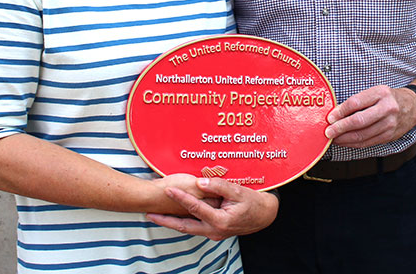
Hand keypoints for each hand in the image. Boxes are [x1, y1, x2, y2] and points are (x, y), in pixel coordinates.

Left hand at [146, 178, 278, 240]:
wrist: (265, 215)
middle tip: (150, 214)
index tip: (168, 190)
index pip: (195, 208)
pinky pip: (196, 226)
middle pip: (184, 226)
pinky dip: (184, 221)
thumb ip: (218, 186)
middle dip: (166, 221)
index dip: (180, 198)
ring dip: (173, 222)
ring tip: (157, 216)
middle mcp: (214, 230)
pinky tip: (176, 215)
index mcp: (220, 220)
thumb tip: (200, 181)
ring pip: (189, 228)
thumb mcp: (238, 190)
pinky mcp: (215, 231)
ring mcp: (214, 233)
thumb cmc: (254, 202)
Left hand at [325, 85, 415, 148]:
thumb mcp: (375, 92)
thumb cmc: (389, 98)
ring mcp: (389, 124)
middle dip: (340, 128)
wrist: (413, 106)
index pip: (356, 103)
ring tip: (334, 138)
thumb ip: (358, 101)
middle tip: (328, 132)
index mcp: (381, 94)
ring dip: (345, 139)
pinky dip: (354, 144)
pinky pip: (368, 142)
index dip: (340, 111)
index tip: (330, 117)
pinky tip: (345, 142)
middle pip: (359, 121)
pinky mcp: (389, 136)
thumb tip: (337, 113)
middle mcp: (387, 109)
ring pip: (362, 135)